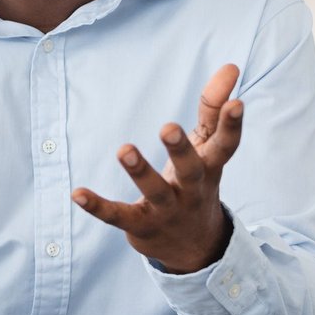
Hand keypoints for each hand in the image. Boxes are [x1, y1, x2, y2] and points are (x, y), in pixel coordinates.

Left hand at [73, 63, 243, 272]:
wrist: (195, 248)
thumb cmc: (198, 183)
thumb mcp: (208, 149)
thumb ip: (213, 108)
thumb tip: (231, 65)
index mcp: (210, 167)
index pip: (225, 146)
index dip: (232, 125)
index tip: (236, 102)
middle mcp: (192, 190)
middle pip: (190, 170)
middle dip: (180, 149)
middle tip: (168, 127)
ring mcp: (167, 210)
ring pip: (155, 192)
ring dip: (140, 171)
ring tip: (124, 149)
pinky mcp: (140, 225)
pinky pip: (118, 216)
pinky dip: (98, 206)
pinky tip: (77, 193)